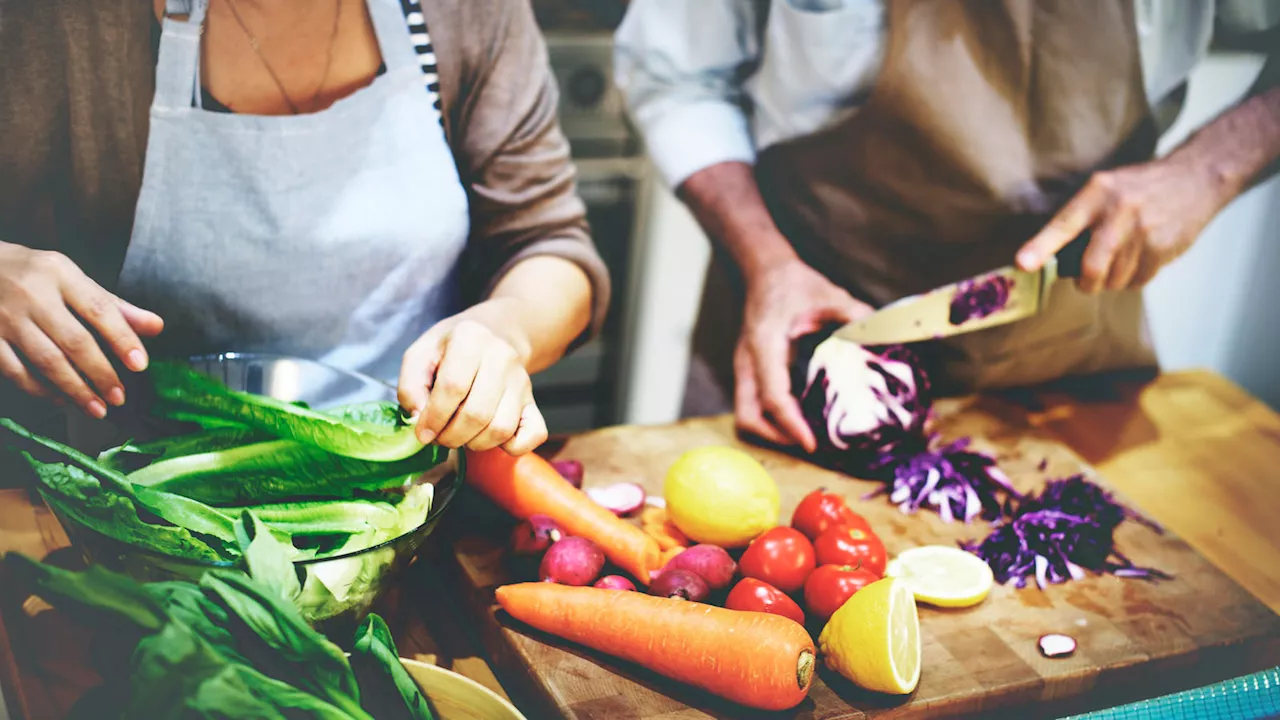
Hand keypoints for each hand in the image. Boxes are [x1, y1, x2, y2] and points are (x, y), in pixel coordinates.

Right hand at [0, 242, 163, 417]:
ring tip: (97, 409)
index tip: (140, 365)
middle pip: (74, 340)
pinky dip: (41, 390)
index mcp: (61, 274)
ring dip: (75, 390)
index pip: (100, 309)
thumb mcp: (73, 279)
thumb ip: (114, 305)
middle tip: (119, 397)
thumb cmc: (35, 276)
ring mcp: (6, 318)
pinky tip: (62, 401)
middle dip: (101, 373)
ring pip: (46, 361)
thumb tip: (157, 326)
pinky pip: (16, 371)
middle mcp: (33, 294)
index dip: (122, 338)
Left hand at [398, 300, 546, 454]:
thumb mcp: (421, 354)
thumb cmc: (451, 348)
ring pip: (501, 428)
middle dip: (451, 436)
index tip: (422, 432)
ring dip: (475, 443)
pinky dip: (512, 447)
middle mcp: (502, 357)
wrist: (494, 335)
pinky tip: (490, 437)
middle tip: (439, 436)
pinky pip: (533, 435)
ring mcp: (522, 382)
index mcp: (470, 338)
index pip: (453, 386)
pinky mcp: (534, 402)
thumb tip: (419, 418)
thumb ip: (411, 386)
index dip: (434, 417)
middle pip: (477, 413)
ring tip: (460, 435)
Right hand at [736, 259, 872, 451]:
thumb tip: (878, 336)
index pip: (772, 395)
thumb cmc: (794, 283)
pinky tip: (799, 417)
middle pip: (748, 416)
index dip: (791, 424)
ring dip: (771, 432)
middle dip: (775, 437)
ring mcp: (745, 368)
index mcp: (764, 345)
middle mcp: (748, 361)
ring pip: (746, 414)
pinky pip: (754, 405)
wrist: (766, 271)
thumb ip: (852, 313)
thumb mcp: (827, 293)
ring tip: (804, 436)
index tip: (811, 444)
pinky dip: (772, 419)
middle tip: (809, 443)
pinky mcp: (749, 371)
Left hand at [1016, 155, 1232, 292]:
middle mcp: (1119, 212)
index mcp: (1097, 193)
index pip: (1063, 224)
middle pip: (1091, 267)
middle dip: (1085, 282)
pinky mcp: (1163, 248)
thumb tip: (1054, 258)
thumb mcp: (1107, 187)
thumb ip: (1082, 218)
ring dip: (1111, 280)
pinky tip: (1141, 258)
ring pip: (1114, 279)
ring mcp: (1144, 232)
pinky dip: (1133, 279)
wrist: (1197, 178)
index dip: (1041, 247)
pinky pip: (1137, 281)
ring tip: (1121, 258)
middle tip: (1086, 280)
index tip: (1023, 263)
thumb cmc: (1140, 188)